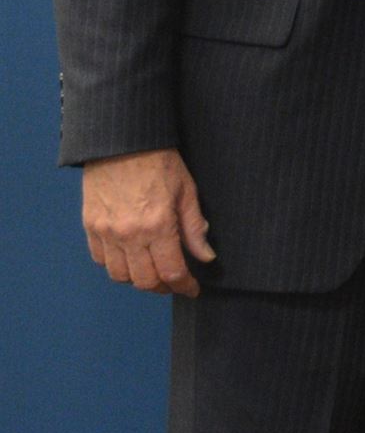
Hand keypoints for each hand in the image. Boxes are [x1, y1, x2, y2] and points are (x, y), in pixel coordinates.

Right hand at [82, 147, 214, 295]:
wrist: (122, 142)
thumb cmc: (159, 162)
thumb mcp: (186, 192)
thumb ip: (194, 228)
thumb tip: (205, 257)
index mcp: (157, 226)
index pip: (171, 272)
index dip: (184, 286)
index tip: (192, 289)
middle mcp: (129, 235)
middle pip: (144, 280)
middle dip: (162, 287)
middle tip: (174, 283)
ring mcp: (106, 232)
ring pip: (120, 275)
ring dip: (138, 279)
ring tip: (153, 273)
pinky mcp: (90, 226)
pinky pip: (100, 259)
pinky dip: (115, 265)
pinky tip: (129, 259)